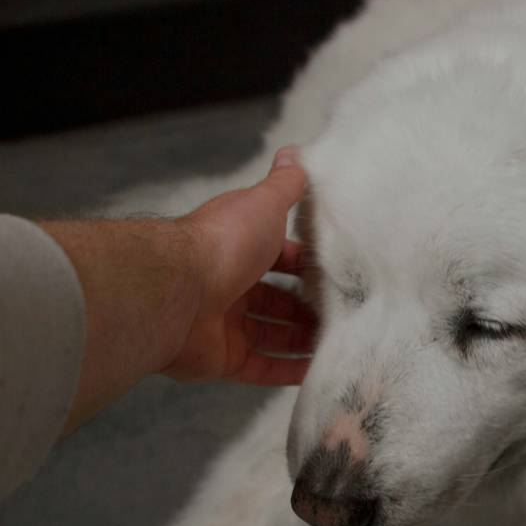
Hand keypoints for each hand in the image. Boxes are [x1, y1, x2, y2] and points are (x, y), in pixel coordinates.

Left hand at [44, 147, 317, 431]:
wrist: (177, 292)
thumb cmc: (224, 243)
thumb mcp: (263, 204)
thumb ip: (285, 185)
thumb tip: (296, 153)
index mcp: (238, 246)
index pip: (280, 255)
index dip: (308, 263)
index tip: (340, 273)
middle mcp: (230, 283)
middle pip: (277, 297)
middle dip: (309, 306)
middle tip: (348, 314)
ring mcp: (225, 323)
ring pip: (272, 334)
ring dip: (304, 339)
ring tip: (343, 343)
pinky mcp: (222, 358)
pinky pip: (261, 368)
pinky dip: (289, 372)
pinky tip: (319, 372)